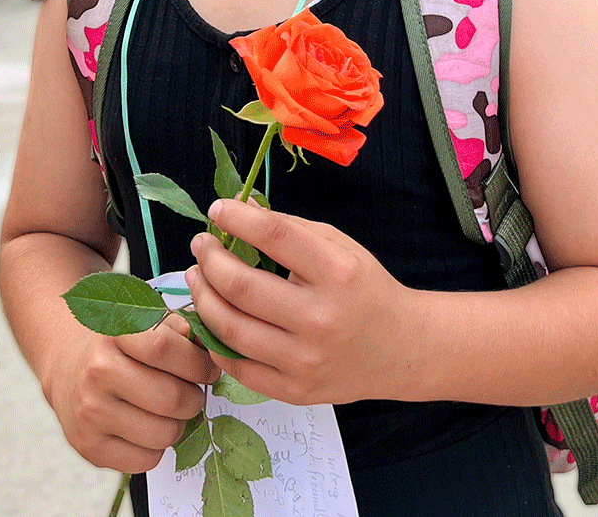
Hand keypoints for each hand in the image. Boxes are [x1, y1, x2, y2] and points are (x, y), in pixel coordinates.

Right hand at [46, 312, 220, 473]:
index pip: (165, 349)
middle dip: (194, 398)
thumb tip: (213, 350)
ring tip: (169, 410)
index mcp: (115, 334)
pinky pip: (147, 460)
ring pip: (164, 433)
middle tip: (192, 392)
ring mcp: (92, 413)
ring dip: (178, 424)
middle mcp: (98, 372)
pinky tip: (147, 426)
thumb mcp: (148, 323)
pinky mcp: (90, 447)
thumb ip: (184, 331)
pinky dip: (157, 447)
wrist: (71, 370)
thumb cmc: (121, 347)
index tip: (208, 369)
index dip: (197, 363)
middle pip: (171, 397)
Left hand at [185, 199, 413, 405]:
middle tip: (200, 244)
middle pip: (240, 285)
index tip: (217, 209)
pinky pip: (238, 366)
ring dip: (202, 296)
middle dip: (209, 258)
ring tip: (197, 276)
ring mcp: (305, 360)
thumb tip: (239, 207)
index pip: (273, 235)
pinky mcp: (294, 391)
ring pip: (230, 327)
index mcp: (336, 272)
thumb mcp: (339, 246)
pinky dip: (215, 339)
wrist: (400, 349)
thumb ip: (289, 227)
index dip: (236, 218)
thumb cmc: (365, 288)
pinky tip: (211, 317)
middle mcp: (319, 318)